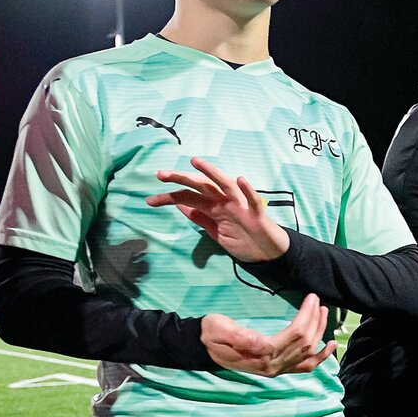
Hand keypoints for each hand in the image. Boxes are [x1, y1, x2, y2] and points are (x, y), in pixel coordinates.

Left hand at [148, 156, 289, 262]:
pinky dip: (247, 190)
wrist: (268, 255)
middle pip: (202, 185)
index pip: (187, 197)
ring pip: (226, 185)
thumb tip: (180, 205)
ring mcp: (242, 206)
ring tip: (196, 162)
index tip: (149, 201)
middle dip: (182, 179)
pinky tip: (241, 179)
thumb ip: (199, 217)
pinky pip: (253, 200)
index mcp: (214, 207)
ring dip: (212, 172)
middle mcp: (226, 203)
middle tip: (161, 174)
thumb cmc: (244, 241)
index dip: (168, 198)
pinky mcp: (257, 214)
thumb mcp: (215, 231)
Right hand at [200, 294, 334, 375]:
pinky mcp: (278, 369)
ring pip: (308, 352)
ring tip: (324, 312)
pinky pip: (305, 366)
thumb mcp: (218, 329)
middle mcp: (273, 366)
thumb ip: (238, 336)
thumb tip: (260, 342)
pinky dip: (321, 357)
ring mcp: (277, 370)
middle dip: (316, 320)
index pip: (295, 334)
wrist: (203, 347)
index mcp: (261, 355)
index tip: (311, 297)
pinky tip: (331, 346)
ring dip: (320, 332)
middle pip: (305, 342)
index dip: (307, 316)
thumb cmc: (211, 334)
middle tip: (318, 300)